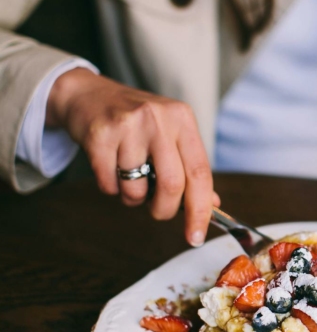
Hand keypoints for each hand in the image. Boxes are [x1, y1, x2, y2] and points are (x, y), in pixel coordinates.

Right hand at [46, 69, 218, 246]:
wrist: (88, 94)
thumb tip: (212, 205)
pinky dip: (111, 188)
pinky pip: (109, 184)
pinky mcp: (99, 135)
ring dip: (133, 198)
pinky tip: (109, 167)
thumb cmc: (136, 122)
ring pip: (136, 189)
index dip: (201, 210)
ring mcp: (128, 125)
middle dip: (164, 210)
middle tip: (157, 211)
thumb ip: (190, 168)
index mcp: (183, 120)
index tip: (196, 236)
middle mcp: (159, 119)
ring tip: (129, 178)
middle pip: (172, 185)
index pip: (200, 173)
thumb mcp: (170, 135)